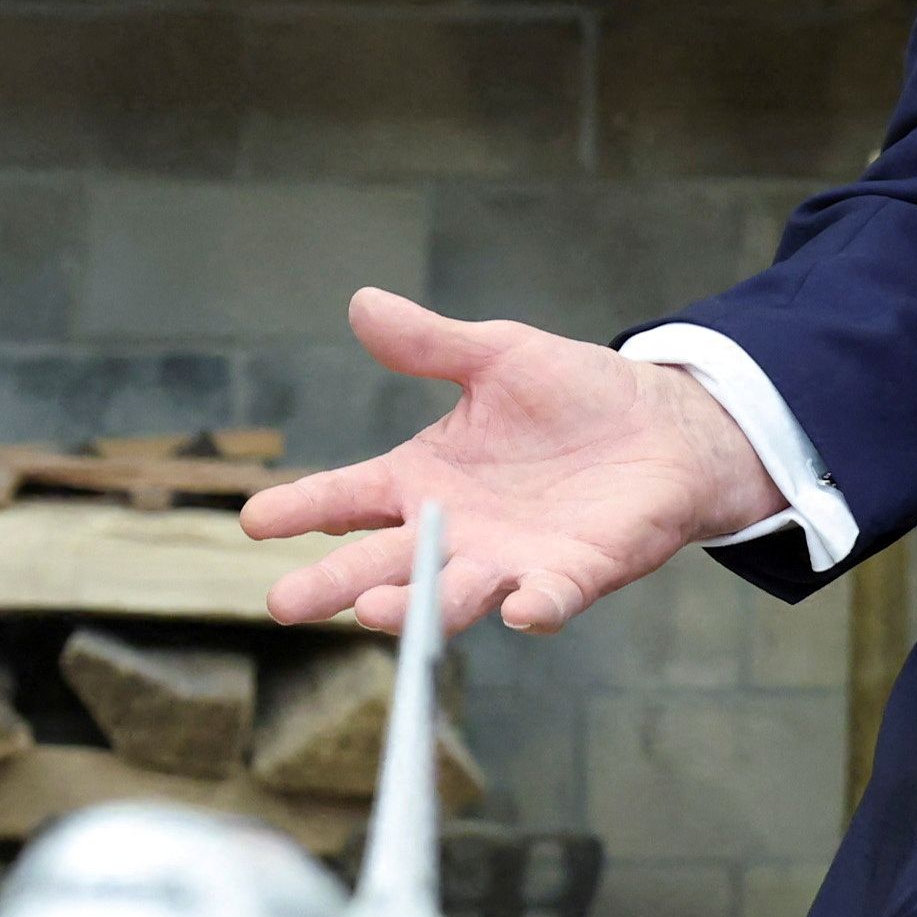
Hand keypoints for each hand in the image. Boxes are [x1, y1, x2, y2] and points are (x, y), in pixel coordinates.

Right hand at [246, 288, 784, 635]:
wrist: (663, 426)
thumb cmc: (572, 394)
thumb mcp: (497, 356)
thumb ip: (429, 344)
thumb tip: (362, 303)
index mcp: (424, 478)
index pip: (348, 496)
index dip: (303, 508)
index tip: (254, 522)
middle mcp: (456, 531)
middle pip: (384, 562)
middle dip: (335, 584)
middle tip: (285, 604)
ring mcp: (512, 559)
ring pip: (454, 593)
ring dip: (419, 605)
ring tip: (376, 612)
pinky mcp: (575, 573)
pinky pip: (551, 598)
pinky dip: (535, 607)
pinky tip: (519, 612)